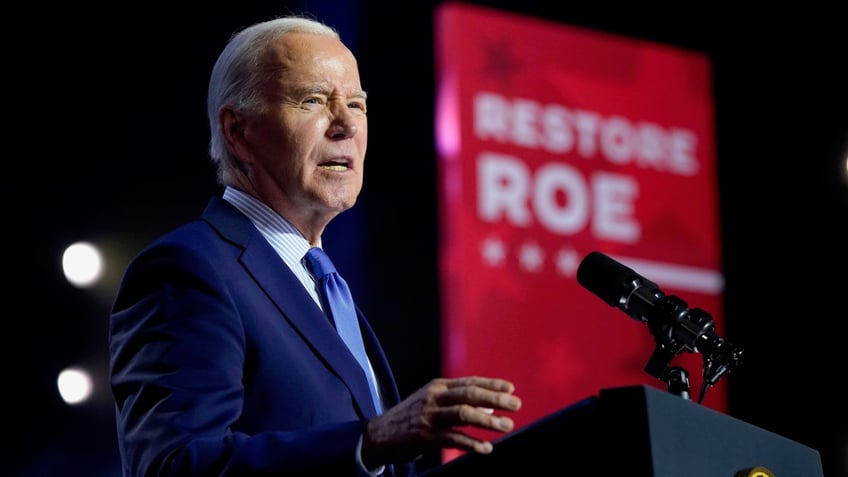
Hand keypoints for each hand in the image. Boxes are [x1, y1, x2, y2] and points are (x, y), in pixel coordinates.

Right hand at [360, 376, 521, 466]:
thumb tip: (490, 406)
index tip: (510, 388)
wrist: (379, 435)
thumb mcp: (432, 403)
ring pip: (464, 414)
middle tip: (516, 405)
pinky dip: (472, 444)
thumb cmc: (410, 418)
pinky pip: (454, 439)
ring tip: (506, 426)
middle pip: (470, 394)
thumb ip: (459, 402)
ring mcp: (430, 416)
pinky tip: (486, 448)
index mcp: (437, 386)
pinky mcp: (426, 436)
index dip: (491, 384)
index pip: (469, 381)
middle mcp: (434, 397)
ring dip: (488, 421)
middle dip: (496, 398)